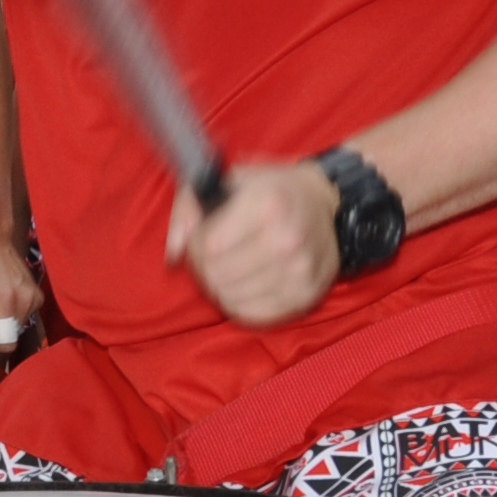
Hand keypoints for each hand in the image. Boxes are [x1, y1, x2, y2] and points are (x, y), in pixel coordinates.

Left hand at [0, 235, 45, 331]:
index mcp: (5, 305)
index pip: (7, 343)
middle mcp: (25, 303)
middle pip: (12, 334)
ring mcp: (34, 297)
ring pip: (20, 324)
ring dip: (6, 320)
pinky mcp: (38, 293)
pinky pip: (27, 313)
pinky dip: (15, 310)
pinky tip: (4, 295)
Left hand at [169, 159, 342, 327]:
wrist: (320, 203)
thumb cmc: (266, 191)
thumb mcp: (223, 182)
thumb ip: (188, 208)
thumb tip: (175, 252)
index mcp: (267, 205)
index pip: (209, 248)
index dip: (196, 247)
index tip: (202, 239)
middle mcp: (288, 239)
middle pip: (219, 276)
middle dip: (205, 269)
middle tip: (212, 258)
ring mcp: (301, 270)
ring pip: (232, 298)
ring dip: (221, 288)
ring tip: (228, 269)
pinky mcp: (306, 295)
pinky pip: (254, 315)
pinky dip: (240, 304)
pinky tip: (242, 285)